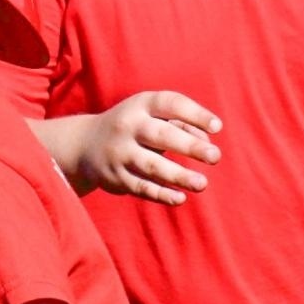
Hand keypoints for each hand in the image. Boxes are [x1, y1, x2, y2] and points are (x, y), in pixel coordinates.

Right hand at [77, 91, 221, 204]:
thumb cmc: (135, 127)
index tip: (218, 127)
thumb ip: (183, 124)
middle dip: (189, 146)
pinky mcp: (116, 177)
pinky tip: (180, 198)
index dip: (195, 114)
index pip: (169, 104)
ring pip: (151, 165)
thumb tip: (207, 145)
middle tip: (215, 156)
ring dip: (178, 176)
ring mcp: (120, 152)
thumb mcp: (151, 115)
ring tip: (202, 184)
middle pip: (161, 135)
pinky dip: (161, 194)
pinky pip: (141, 187)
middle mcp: (128, 126)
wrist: (85, 145)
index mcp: (140, 105)